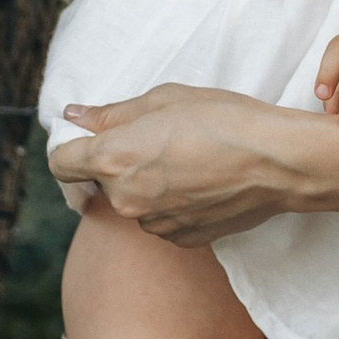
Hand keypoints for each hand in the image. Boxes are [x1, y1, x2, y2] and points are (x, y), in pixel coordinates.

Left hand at [52, 84, 329, 245]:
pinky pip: (163, 219)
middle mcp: (124, 199)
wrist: (277, 163)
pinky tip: (205, 184)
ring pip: (135, 202)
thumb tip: (75, 116)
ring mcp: (153, 224)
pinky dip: (175, 204)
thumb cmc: (224, 120)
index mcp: (113, 158)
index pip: (61, 164)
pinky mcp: (180, 239)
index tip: (91, 138)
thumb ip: (113, 113)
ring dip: (149, 185)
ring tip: (191, 160)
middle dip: (121, 162)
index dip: (72, 148)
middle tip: (161, 139)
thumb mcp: (165, 99)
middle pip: (103, 182)